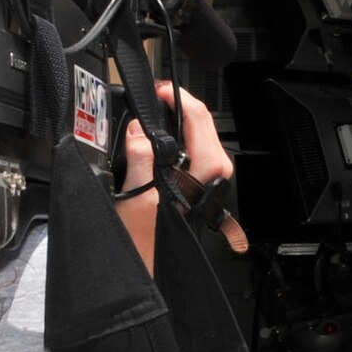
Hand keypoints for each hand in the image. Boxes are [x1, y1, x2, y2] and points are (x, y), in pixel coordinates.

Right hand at [115, 83, 232, 271]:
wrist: (151, 262)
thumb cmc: (149, 239)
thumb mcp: (138, 195)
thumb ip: (140, 156)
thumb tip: (138, 129)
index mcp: (206, 170)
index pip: (199, 117)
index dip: (177, 97)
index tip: (156, 89)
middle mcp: (213, 172)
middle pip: (202, 122)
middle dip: (178, 104)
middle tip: (153, 94)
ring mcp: (207, 176)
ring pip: (197, 134)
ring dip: (176, 120)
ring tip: (153, 110)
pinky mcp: (196, 181)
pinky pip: (190, 148)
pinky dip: (175, 136)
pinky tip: (156, 137)